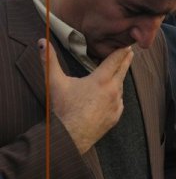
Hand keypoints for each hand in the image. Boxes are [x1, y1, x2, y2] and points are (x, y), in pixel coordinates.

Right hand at [38, 39, 133, 153]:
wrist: (70, 137)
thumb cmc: (63, 109)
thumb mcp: (55, 82)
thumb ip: (49, 61)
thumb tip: (42, 42)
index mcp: (101, 80)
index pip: (116, 60)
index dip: (121, 51)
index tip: (127, 45)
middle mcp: (113, 90)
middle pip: (123, 71)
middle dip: (126, 60)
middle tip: (130, 53)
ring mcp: (116, 104)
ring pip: (120, 87)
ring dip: (118, 80)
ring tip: (117, 74)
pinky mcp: (116, 115)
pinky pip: (118, 102)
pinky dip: (115, 97)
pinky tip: (110, 96)